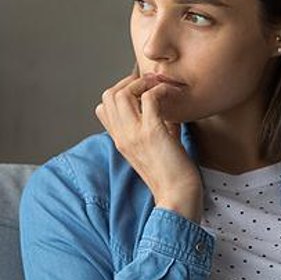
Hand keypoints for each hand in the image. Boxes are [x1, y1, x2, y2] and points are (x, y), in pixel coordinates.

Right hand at [95, 72, 202, 221]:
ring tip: (158, 87)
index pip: (103, 107)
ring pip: (121, 93)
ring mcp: (134, 135)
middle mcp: (122, 136)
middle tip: (149, 84)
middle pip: (107, 96)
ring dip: (141, 83)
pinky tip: (171, 95)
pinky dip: (160, 90)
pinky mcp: (152, 133)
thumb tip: (167, 106)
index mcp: (120, 140)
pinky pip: (149, 98)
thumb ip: (155, 127)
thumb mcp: (155, 147)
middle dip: (128, 82)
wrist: (177, 197)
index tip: (140, 92)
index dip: (119, 93)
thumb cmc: (172, 175)